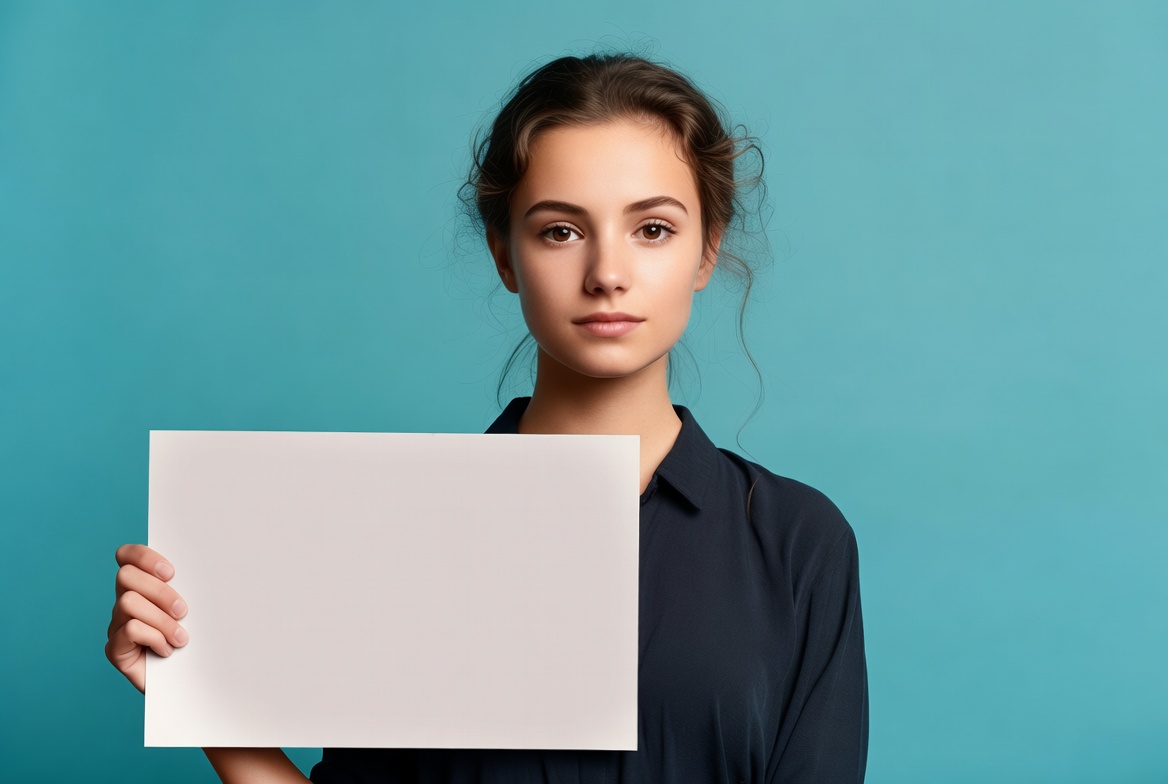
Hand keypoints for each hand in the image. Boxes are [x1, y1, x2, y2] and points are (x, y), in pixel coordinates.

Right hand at [105, 543, 188, 692]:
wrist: (192, 684)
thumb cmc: (198, 642)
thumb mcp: (196, 609)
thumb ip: (189, 587)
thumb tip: (207, 565)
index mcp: (143, 586)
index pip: (127, 556)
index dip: (144, 557)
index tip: (171, 572)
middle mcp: (125, 603)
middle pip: (126, 576)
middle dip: (159, 591)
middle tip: (183, 611)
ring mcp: (116, 626)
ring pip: (128, 603)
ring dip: (162, 620)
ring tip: (181, 638)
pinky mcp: (115, 649)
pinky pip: (130, 630)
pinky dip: (154, 638)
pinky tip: (167, 650)